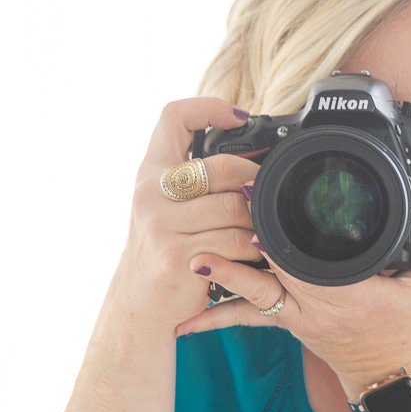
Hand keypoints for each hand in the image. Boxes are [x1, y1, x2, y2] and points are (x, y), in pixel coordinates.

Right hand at [108, 98, 261, 329]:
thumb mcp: (167, 208)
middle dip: (254, 180)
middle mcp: (149, 192)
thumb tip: (251, 161)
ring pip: (235, 207)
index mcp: (150, 173)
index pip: (172, 117)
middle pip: (220, 165)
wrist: (142, 304)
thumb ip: (196, 182)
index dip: (208, 107)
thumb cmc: (165, 252)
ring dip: (257, 221)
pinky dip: (253, 248)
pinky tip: (255, 254)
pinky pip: (235, 241)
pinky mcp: (177, 254)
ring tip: (261, 230)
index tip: (239, 115)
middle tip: (268, 193)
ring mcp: (161, 223)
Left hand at [174, 202, 410, 391]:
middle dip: (243, 241)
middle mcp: (314, 307)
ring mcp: (296, 317)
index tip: (262, 205)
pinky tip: (185, 321)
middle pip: (269, 270)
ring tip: (193, 258)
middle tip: (218, 211)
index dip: (280, 236)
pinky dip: (216, 317)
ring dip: (222, 276)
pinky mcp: (285, 323)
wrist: (390, 372)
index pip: (305, 260)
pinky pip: (246, 320)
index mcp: (347, 293)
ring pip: (250, 296)